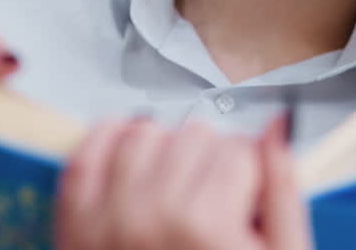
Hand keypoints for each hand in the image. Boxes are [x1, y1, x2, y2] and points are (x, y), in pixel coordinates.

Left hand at [55, 116, 311, 249]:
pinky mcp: (73, 223)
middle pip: (195, 133)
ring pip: (145, 131)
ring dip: (164, 150)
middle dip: (210, 161)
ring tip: (175, 189)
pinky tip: (133, 157)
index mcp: (207, 229)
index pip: (239, 149)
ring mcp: (105, 217)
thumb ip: (282, 193)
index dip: (249, 173)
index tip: (245, 200)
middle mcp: (152, 216)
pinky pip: (90, 149)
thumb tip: (276, 128)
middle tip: (212, 203)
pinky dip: (111, 139)